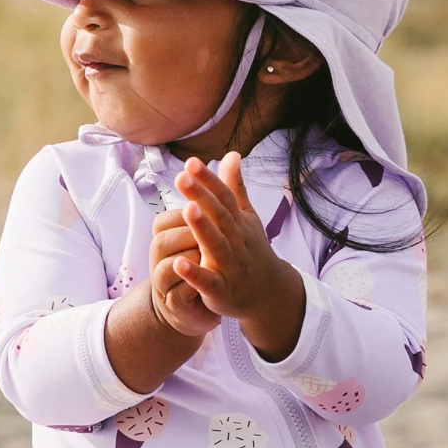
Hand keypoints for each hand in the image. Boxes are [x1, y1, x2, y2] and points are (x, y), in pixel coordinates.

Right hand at [149, 202, 220, 338]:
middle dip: (187, 228)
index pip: (166, 219)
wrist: (194, 307)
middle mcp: (163, 258)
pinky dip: (184, 280)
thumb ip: (220, 193)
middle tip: (203, 219)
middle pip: (165, 238)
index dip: (188, 212)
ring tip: (200, 247)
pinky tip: (186, 270)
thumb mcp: (210, 227)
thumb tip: (233, 155)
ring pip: (167, 263)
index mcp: (169, 237)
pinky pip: (177, 291)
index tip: (202, 205)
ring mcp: (166, 281)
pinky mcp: (175, 302)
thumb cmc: (201, 262)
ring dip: (186, 254)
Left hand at [171, 153, 305, 360]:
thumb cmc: (251, 251)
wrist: (268, 293)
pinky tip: (179, 263)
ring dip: (202, 229)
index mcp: (239, 223)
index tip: (191, 162)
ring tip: (186, 209)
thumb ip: (235, 187)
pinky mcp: (221, 290)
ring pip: (216, 246)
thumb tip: (231, 153)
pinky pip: (208, 282)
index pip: (224, 197)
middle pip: (220, 216)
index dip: (209, 180)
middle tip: (182, 178)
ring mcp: (230, 266)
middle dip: (202, 197)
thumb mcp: (247, 218)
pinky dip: (195, 274)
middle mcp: (237, 242)